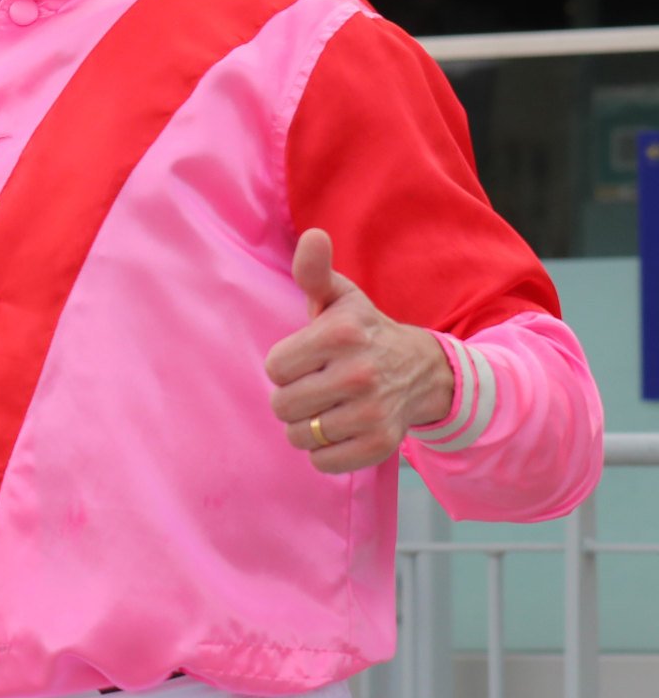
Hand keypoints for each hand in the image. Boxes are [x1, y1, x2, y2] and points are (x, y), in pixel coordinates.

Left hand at [265, 229, 453, 474]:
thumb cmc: (365, 331)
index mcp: (342, 334)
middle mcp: (359, 374)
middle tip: (318, 384)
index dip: (286, 365)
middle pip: (282, 405)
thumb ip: (315, 271)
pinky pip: (322, 462)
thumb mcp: (341, 297)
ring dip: (306, 425)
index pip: (275, 368)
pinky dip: (325, 451)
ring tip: (328, 406)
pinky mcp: (380, 445)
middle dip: (293, 396)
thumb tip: (312, 236)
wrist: (423, 371)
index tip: (309, 358)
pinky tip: (341, 428)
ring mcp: (372, 413)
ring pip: (298, 435)